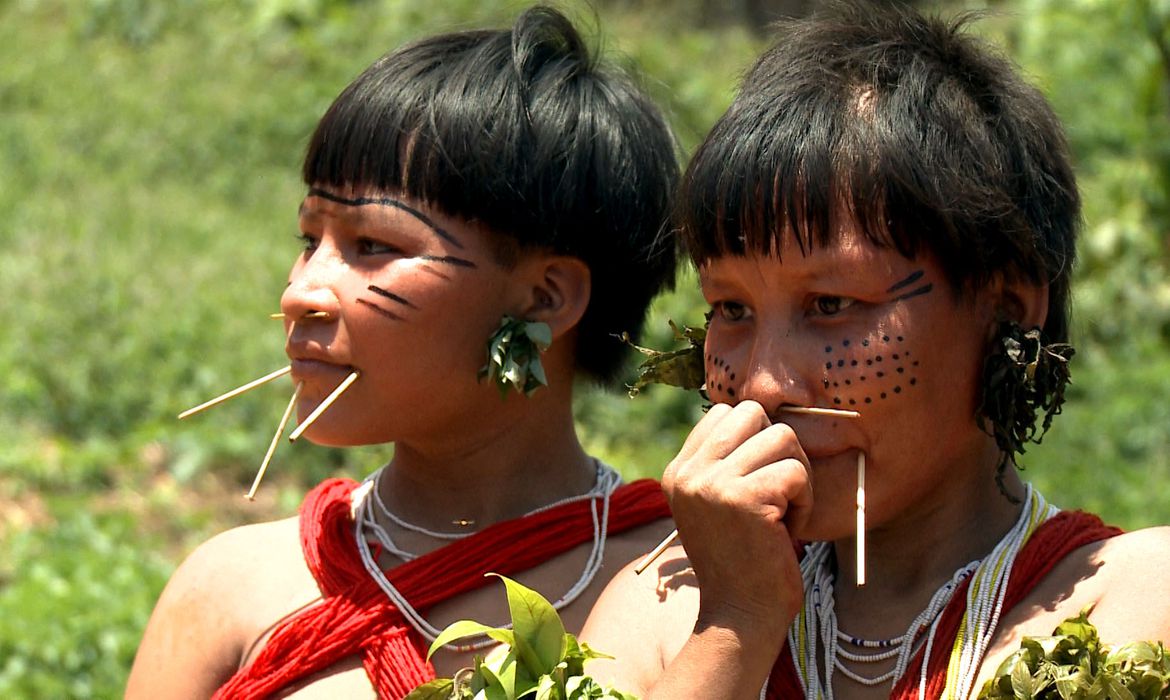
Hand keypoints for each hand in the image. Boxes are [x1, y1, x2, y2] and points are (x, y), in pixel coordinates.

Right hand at [663, 400, 809, 635]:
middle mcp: (689, 473)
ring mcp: (712, 484)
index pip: (725, 413)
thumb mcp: (716, 505)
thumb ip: (725, 462)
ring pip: (781, 437)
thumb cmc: (741, 562)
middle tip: (780, 492)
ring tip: (784, 513)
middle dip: (779, 448)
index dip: (756, 440)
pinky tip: (788, 529)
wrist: (739, 617)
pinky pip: (795, 472)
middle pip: (753, 413)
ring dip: (796, 475)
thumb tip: (763, 416)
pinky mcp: (744, 499)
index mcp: (678, 471)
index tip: (759, 483)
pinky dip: (805, 502)